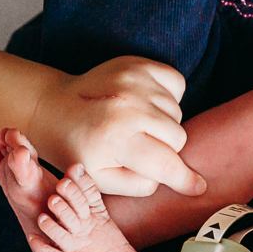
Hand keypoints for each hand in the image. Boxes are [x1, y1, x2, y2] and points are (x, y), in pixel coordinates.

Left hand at [26, 57, 205, 196]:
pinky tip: (146, 104)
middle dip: (167, 148)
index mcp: (115, 139)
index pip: (166, 164)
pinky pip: (177, 84)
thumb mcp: (100, 179)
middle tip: (142, 148)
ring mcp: (134, 81)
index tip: (198, 187)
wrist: (54, 108)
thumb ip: (138, 185)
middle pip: (178, 137)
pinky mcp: (138, 64)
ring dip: (164, 124)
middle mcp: (127, 107)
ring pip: (177, 112)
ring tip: (137, 125)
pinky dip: (169, 97)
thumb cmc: (78, 149)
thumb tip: (173, 178)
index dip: (185, 180)